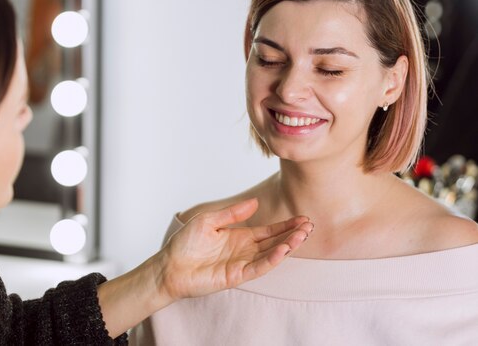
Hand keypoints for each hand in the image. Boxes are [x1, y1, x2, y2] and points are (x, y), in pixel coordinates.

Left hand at [157, 198, 312, 300]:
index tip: (302, 218)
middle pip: (275, 242)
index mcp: (240, 237)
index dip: (285, 225)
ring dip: (287, 246)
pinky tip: (283, 250)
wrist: (169, 266)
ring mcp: (242, 264)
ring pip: (270, 255)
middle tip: (309, 225)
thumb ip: (232, 214)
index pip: (269, 231)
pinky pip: (258, 268)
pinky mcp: (236, 276)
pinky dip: (272, 260)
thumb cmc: (185, 244)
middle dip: (292, 234)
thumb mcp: (209, 221)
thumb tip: (255, 202)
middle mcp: (244, 250)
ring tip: (302, 235)